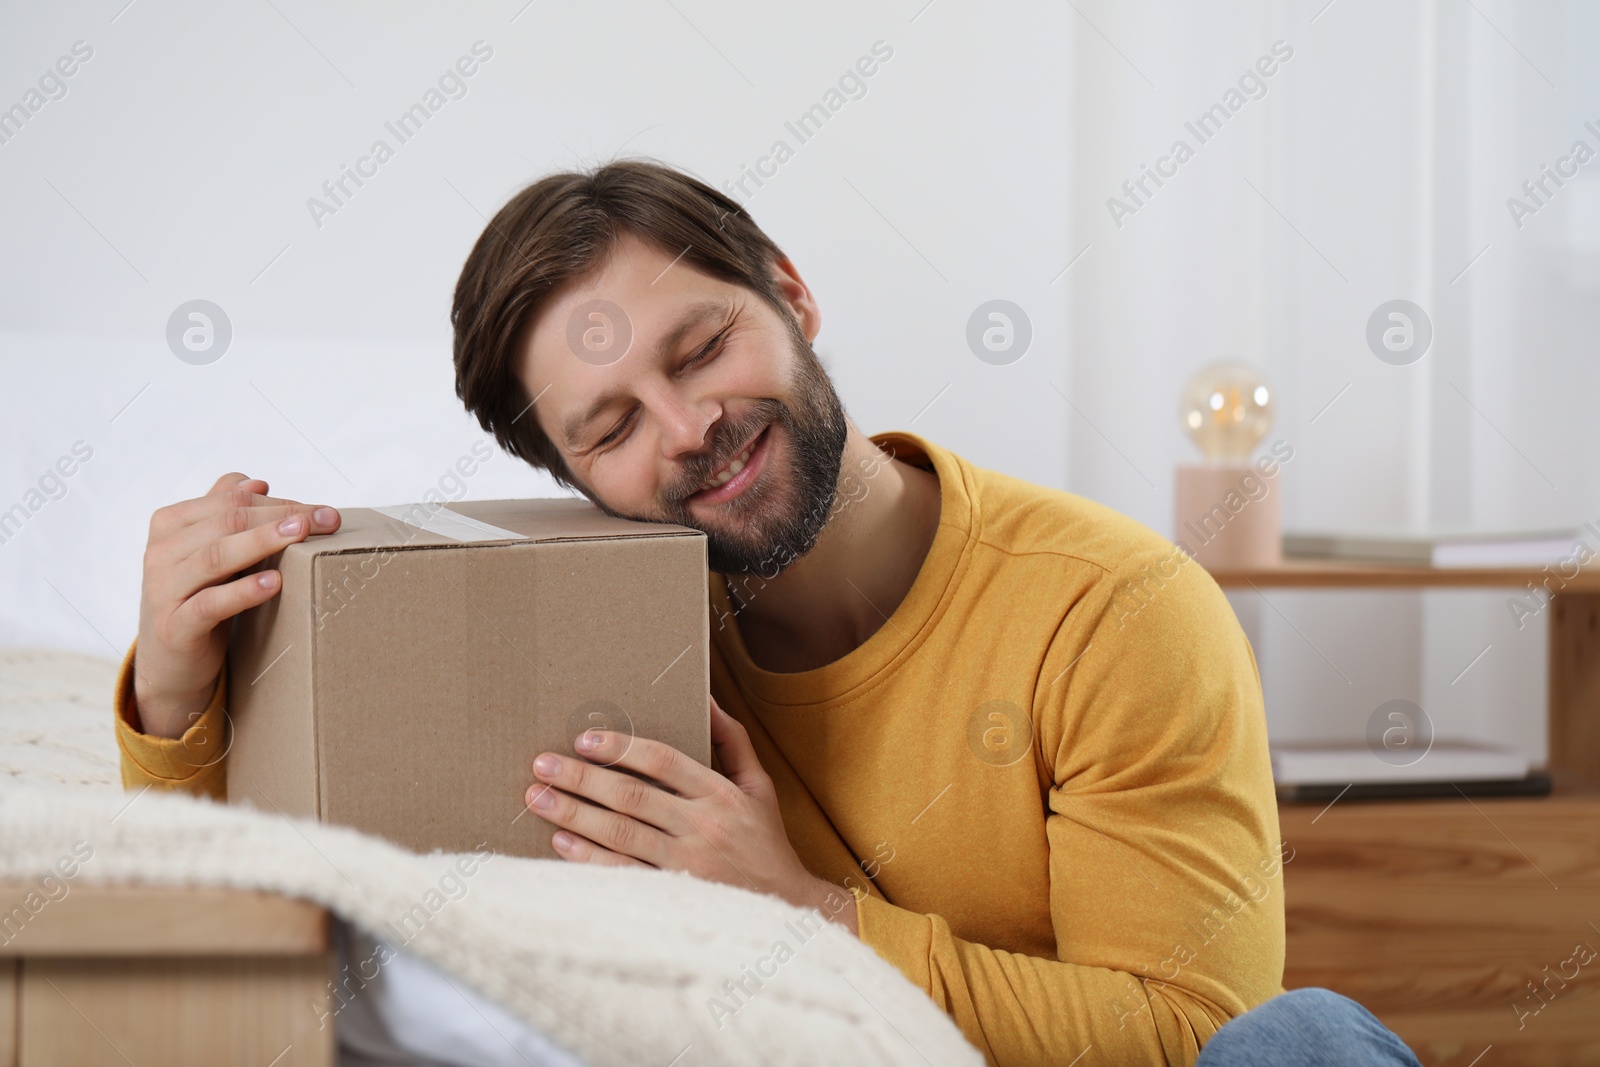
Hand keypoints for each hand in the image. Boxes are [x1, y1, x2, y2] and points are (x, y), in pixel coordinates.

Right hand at [134, 472, 339, 738]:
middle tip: (326, 519)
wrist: (169, 664)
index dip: (278, 502)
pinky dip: (243, 591)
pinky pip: (209, 604)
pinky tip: (274, 583)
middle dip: (281, 517)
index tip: (322, 509)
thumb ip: (225, 513)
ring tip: (301, 535)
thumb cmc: (198, 599)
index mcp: (170, 524)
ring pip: (216, 556)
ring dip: (262, 542)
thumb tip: (259, 483)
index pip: (229, 501)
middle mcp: (161, 552)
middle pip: (226, 522)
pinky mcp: (175, 627)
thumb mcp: (209, 552)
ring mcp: (164, 590)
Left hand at [526, 696, 857, 933]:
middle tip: (542, 764)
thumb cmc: (765, 841)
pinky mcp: (673, 895)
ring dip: (574, 814)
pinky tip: (560, 842)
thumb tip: (707, 698)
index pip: (662, 761)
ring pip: (620, 834)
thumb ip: (732, 740)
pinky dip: (588, 857)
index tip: (584, 739)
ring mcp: (686, 864)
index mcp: (720, 793)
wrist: (785, 907)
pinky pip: (622, 872)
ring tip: (538, 798)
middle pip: (631, 796)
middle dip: (581, 778)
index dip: (620, 748)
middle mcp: (702, 826)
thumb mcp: (758, 786)